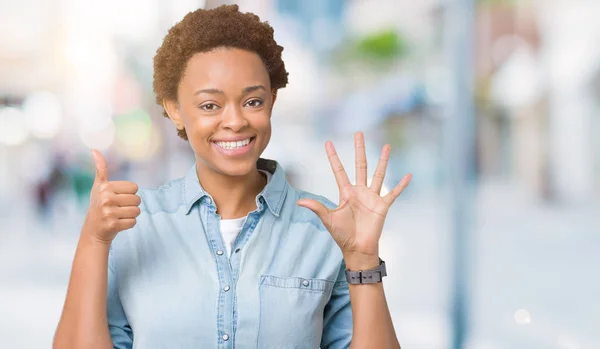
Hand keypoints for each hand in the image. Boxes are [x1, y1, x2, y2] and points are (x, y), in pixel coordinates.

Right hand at [82, 150, 140, 243]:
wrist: (93, 230)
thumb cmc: (99, 205)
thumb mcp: (99, 186)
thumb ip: (100, 169)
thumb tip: (94, 150)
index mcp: (105, 187)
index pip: (135, 187)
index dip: (129, 194)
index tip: (117, 198)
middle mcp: (106, 199)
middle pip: (137, 199)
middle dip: (131, 205)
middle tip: (118, 208)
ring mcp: (108, 213)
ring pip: (137, 211)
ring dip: (131, 215)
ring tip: (118, 215)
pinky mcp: (113, 225)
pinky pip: (133, 222)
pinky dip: (129, 224)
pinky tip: (118, 223)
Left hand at [296, 132, 411, 260]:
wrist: (357, 248)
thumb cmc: (342, 234)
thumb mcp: (328, 219)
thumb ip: (316, 207)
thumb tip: (299, 202)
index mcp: (346, 192)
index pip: (338, 170)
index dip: (333, 157)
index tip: (328, 142)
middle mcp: (359, 191)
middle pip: (360, 165)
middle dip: (359, 150)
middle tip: (358, 134)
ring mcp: (372, 197)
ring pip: (378, 174)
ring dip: (383, 161)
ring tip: (387, 146)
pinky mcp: (382, 206)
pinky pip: (393, 193)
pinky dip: (401, 185)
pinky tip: (408, 175)